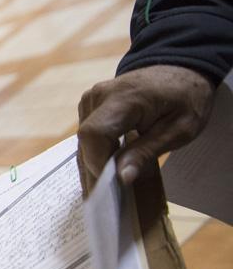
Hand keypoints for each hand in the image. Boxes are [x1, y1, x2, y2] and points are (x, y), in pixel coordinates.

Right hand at [77, 65, 213, 193]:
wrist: (178, 67)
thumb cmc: (185, 97)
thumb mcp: (179, 129)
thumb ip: (147, 152)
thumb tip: (121, 178)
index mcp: (124, 98)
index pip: (95, 134)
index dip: (97, 163)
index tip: (109, 189)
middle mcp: (99, 96)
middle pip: (85, 140)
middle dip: (94, 171)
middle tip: (105, 201)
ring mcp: (91, 98)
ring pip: (83, 140)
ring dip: (93, 164)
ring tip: (104, 191)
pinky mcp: (90, 104)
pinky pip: (87, 134)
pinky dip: (94, 153)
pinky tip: (104, 171)